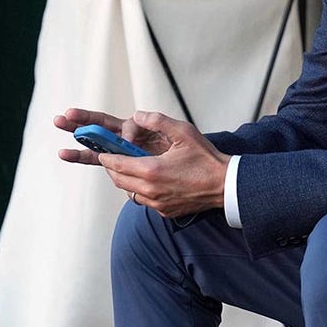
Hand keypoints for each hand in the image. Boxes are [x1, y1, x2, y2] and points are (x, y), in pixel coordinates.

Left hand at [55, 109, 230, 217]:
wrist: (225, 186)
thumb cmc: (206, 159)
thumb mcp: (184, 132)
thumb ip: (158, 120)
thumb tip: (138, 115)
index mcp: (151, 170)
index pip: (116, 164)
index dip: (106, 156)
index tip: (102, 151)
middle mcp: (150, 190)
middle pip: (118, 180)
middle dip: (112, 168)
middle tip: (112, 158)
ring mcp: (156, 203)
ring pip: (129, 191)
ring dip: (125, 180)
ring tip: (129, 168)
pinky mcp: (163, 211)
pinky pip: (142, 200)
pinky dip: (139, 190)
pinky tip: (148, 180)